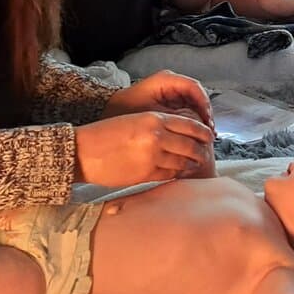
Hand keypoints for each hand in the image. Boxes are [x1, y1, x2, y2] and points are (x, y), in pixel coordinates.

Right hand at [74, 111, 214, 184]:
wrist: (84, 151)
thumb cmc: (106, 134)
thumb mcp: (135, 121)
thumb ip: (158, 126)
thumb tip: (179, 135)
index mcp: (154, 119)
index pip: (190, 124)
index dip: (203, 132)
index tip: (209, 137)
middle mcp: (157, 136)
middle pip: (191, 145)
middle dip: (201, 151)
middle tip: (206, 155)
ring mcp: (153, 156)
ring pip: (183, 162)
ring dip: (192, 165)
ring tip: (196, 167)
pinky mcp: (146, 174)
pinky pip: (170, 175)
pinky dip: (178, 175)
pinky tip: (179, 175)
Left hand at [103, 70, 213, 129]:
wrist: (106, 114)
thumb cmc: (125, 111)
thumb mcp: (151, 116)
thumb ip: (174, 119)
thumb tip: (196, 128)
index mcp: (166, 79)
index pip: (194, 88)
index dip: (204, 105)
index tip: (207, 122)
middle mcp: (171, 82)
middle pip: (196, 96)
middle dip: (204, 114)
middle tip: (208, 133)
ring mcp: (170, 92)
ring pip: (192, 104)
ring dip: (198, 120)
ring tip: (202, 137)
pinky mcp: (168, 102)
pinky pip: (185, 110)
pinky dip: (190, 122)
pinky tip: (192, 136)